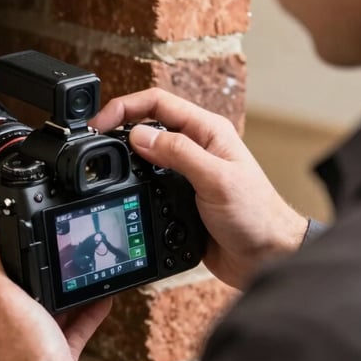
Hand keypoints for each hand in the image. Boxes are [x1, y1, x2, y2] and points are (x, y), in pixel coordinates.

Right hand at [90, 89, 307, 289]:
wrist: (266, 257)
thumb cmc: (256, 215)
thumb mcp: (216, 179)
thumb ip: (179, 154)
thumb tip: (139, 135)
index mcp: (208, 131)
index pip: (158, 103)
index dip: (126, 107)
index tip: (100, 122)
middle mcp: (196, 147)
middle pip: (147, 125)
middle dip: (118, 128)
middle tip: (94, 143)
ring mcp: (186, 173)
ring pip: (144, 155)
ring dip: (124, 158)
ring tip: (103, 165)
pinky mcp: (179, 197)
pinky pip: (148, 183)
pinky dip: (132, 183)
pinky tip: (123, 190)